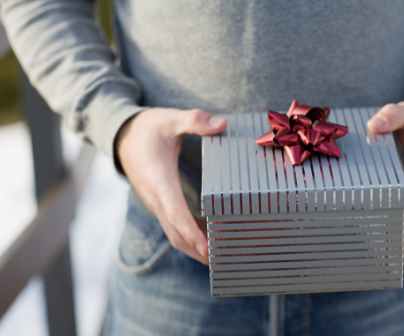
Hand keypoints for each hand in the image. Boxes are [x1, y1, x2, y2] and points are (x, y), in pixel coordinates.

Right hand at [116, 108, 226, 263]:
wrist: (122, 137)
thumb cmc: (147, 129)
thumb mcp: (169, 119)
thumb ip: (193, 120)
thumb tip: (221, 124)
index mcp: (159, 179)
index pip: (174, 212)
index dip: (190, 231)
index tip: (207, 248)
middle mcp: (155, 197)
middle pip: (176, 233)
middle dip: (198, 250)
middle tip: (224, 259)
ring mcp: (156, 203)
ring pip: (174, 234)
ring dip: (195, 247)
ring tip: (222, 255)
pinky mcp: (159, 204)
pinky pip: (174, 226)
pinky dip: (190, 236)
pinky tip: (209, 237)